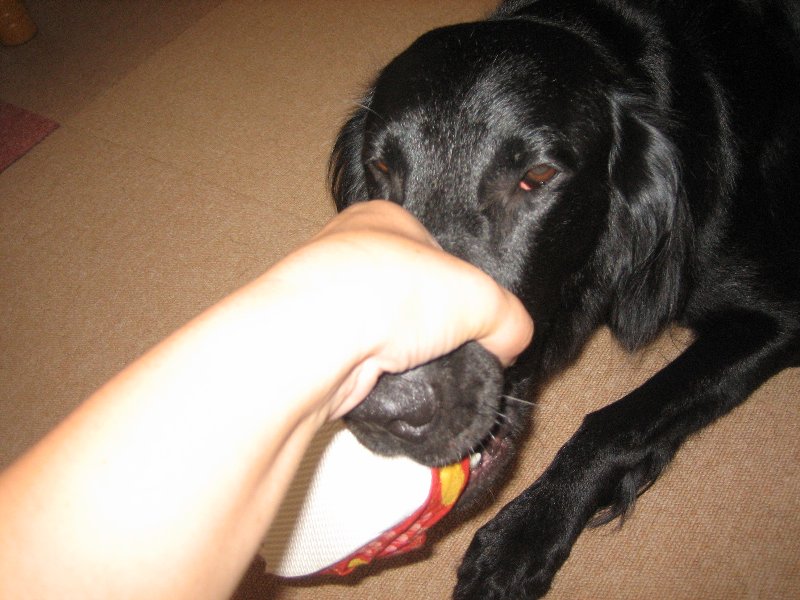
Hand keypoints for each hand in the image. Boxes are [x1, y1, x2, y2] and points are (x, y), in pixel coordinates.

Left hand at [265, 200, 533, 417]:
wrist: (320, 338)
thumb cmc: (388, 289)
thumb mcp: (480, 297)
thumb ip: (508, 318)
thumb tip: (510, 343)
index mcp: (382, 218)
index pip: (434, 251)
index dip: (461, 285)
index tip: (475, 316)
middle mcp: (346, 253)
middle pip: (406, 295)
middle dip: (430, 325)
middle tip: (454, 348)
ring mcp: (324, 298)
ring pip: (381, 332)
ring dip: (403, 354)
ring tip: (421, 368)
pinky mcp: (313, 343)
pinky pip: (360, 363)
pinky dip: (378, 376)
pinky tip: (390, 382)